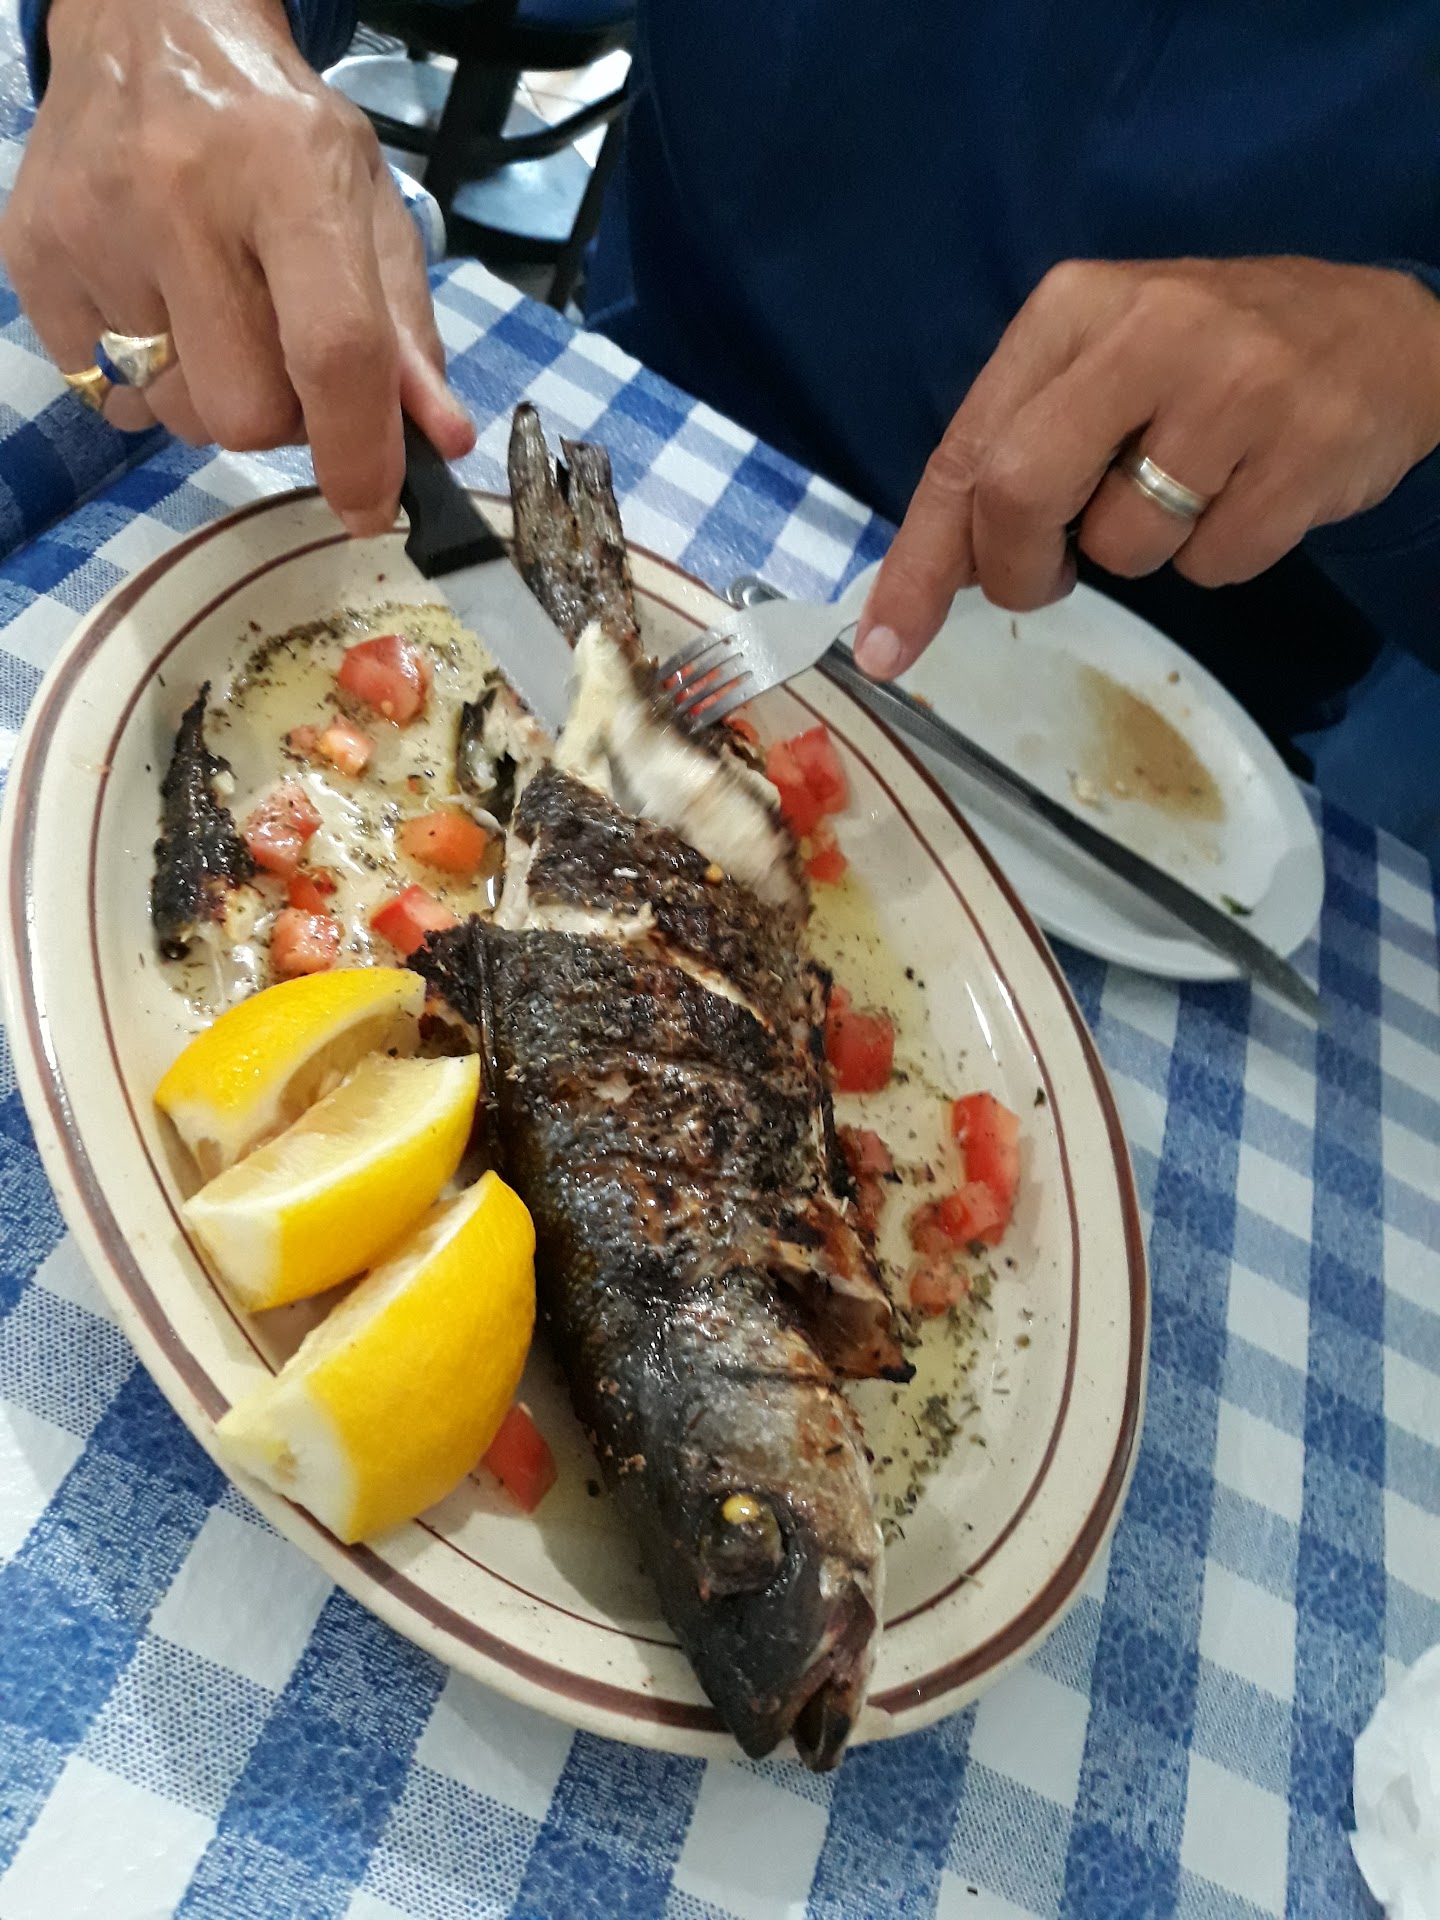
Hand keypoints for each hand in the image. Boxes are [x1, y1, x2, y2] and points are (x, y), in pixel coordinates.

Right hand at [0, 0, 474, 533]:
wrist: (147, 31)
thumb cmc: (275, 134)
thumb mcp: (366, 206)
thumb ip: (408, 332)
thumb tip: (441, 442)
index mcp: (289, 174)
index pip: (332, 348)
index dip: (357, 449)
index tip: (369, 506)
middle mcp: (179, 195)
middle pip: (243, 410)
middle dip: (280, 419)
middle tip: (282, 358)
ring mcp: (93, 228)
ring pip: (177, 415)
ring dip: (213, 397)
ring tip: (214, 315)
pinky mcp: (34, 258)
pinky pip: (109, 393)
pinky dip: (148, 376)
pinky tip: (157, 302)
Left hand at [855, 256, 1439, 675]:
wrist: (1387, 336)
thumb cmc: (1214, 364)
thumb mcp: (1103, 369)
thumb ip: (1018, 449)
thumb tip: (932, 578)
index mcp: (1073, 308)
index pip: (966, 451)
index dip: (918, 561)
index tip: (882, 648)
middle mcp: (1146, 330)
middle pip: (1017, 493)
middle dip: (1016, 569)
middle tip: (1045, 582)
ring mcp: (1232, 385)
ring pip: (1122, 546)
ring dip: (1141, 555)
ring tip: (1192, 488)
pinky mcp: (1301, 447)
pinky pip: (1212, 566)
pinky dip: (1219, 559)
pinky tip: (1252, 493)